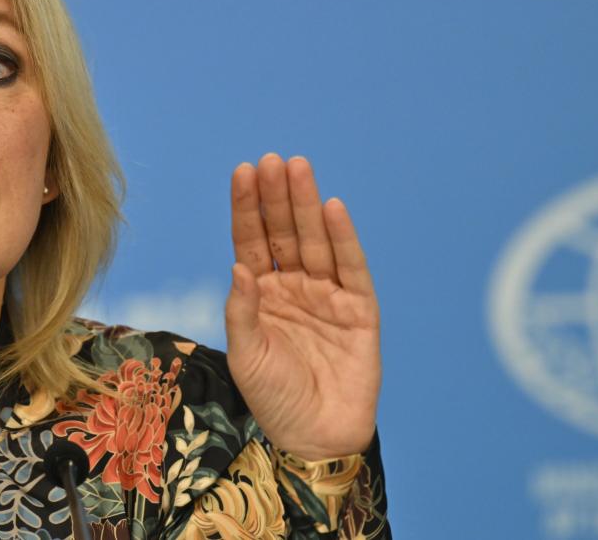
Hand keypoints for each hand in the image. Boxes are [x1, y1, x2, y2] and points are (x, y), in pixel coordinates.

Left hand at [225, 153, 379, 459]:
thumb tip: (238, 265)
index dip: (247, 208)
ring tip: (298, 168)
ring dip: (306, 205)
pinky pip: (351, 268)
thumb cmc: (273, 398)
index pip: (251, 241)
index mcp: (260, 294)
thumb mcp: (245, 355)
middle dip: (277, 196)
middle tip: (271, 160)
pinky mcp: (359, 310)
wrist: (314, 437)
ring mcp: (327, 295)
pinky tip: (332, 209)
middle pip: (283, 232)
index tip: (242, 172)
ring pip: (315, 242)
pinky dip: (343, 239)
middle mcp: (293, 287)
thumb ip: (242, 311)